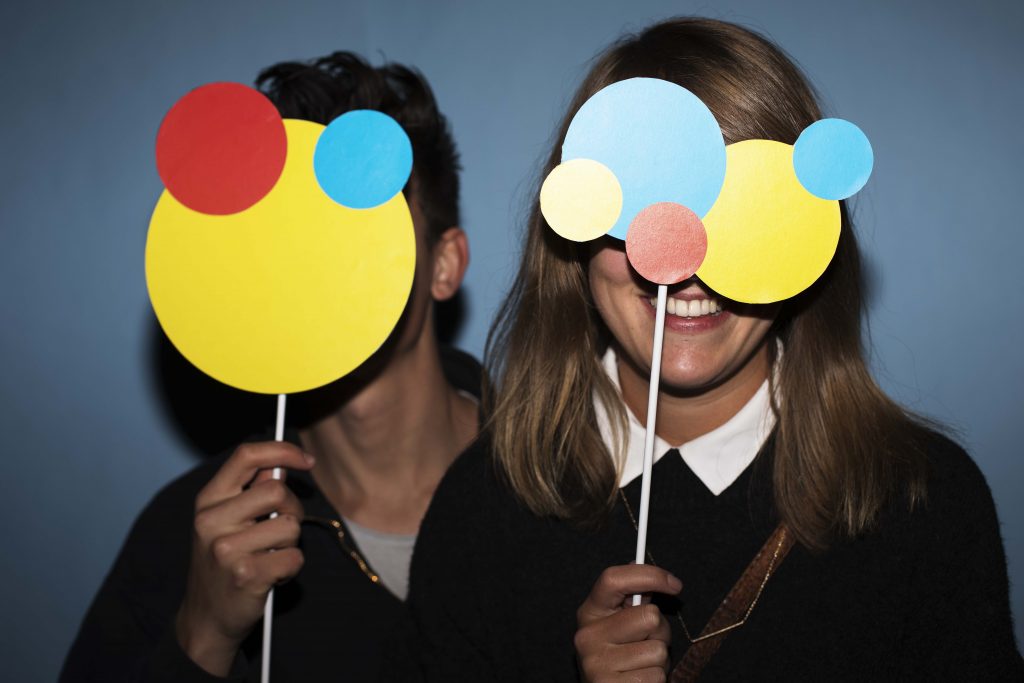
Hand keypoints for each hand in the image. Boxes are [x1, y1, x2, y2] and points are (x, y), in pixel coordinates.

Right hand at [175, 442, 313, 675]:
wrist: (207, 619)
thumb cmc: (224, 564)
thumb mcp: (226, 522)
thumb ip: (251, 492)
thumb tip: (283, 463)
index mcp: (208, 501)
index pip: (246, 456)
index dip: (282, 450)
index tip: (306, 460)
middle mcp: (211, 521)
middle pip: (276, 490)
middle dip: (292, 508)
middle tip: (282, 529)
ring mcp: (227, 549)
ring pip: (290, 525)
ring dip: (290, 543)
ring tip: (270, 556)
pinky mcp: (247, 575)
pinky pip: (294, 556)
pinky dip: (291, 567)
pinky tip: (271, 575)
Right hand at [574, 565, 681, 682]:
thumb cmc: (619, 656)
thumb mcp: (620, 624)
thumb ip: (631, 598)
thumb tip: (638, 561)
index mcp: (590, 612)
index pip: (613, 579)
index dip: (649, 575)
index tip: (675, 584)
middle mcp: (587, 636)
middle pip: (648, 616)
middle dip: (660, 630)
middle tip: (648, 641)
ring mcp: (597, 664)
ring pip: (658, 650)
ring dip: (659, 659)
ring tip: (643, 664)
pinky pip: (657, 676)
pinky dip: (656, 679)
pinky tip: (640, 680)